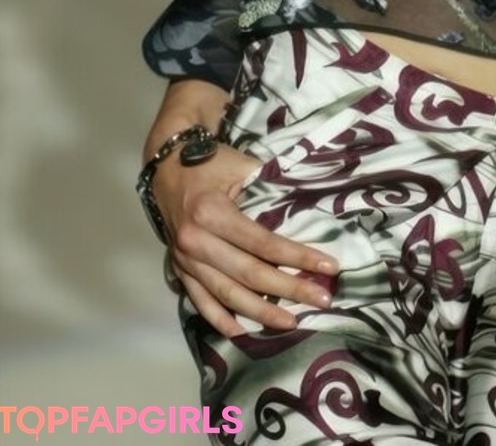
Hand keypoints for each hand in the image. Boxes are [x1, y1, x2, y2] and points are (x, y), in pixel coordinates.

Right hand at [155, 144, 338, 338]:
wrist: (167, 166)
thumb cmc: (211, 163)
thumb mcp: (240, 165)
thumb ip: (268, 187)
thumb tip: (305, 208)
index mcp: (212, 213)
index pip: (263, 243)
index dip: (297, 256)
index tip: (328, 266)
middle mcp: (196, 241)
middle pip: (249, 274)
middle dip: (289, 290)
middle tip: (322, 299)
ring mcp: (185, 261)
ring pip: (227, 294)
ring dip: (261, 313)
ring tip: (291, 322)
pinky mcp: (179, 270)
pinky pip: (201, 302)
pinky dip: (221, 320)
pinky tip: (243, 332)